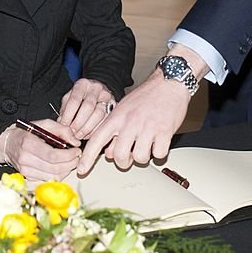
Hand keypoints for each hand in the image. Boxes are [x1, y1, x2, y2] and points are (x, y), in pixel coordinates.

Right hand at [0, 121, 79, 180]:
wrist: (8, 144)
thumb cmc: (28, 132)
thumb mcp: (44, 124)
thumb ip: (62, 130)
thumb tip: (76, 142)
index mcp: (29, 144)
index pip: (52, 156)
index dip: (68, 155)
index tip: (77, 150)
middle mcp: (26, 159)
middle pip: (54, 168)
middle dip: (70, 163)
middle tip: (77, 156)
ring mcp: (25, 170)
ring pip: (52, 176)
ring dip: (66, 170)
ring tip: (71, 160)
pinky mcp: (27, 177)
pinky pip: (47, 179)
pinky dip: (58, 174)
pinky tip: (61, 166)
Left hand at [56, 78, 114, 142]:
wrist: (95, 91)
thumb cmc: (79, 96)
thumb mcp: (69, 98)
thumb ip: (65, 110)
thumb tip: (62, 125)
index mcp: (82, 84)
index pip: (74, 100)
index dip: (68, 115)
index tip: (63, 126)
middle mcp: (96, 88)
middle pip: (88, 106)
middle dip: (78, 123)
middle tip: (72, 134)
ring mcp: (106, 96)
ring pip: (98, 114)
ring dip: (87, 128)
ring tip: (79, 135)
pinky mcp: (113, 106)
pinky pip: (105, 120)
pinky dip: (95, 130)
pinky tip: (88, 134)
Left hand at [76, 72, 190, 174]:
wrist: (170, 82)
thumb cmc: (147, 95)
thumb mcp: (124, 109)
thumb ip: (115, 130)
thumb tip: (110, 153)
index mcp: (118, 116)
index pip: (97, 140)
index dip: (87, 157)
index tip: (81, 170)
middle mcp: (130, 122)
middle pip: (120, 156)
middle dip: (124, 161)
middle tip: (130, 155)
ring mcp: (148, 127)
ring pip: (140, 158)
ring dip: (143, 156)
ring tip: (147, 144)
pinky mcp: (165, 132)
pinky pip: (159, 154)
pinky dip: (159, 152)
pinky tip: (159, 141)